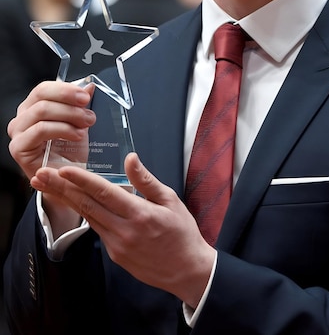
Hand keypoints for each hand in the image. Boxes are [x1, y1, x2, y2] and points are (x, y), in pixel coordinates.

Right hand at [7, 80, 95, 181]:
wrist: (66, 179)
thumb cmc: (69, 152)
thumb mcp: (78, 123)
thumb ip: (80, 104)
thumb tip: (89, 86)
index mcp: (33, 107)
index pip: (44, 89)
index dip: (65, 89)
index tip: (85, 95)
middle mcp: (22, 117)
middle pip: (42, 96)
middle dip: (69, 100)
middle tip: (87, 109)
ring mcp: (18, 132)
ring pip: (42, 110)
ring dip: (69, 115)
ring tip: (86, 123)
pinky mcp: (18, 147)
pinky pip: (40, 130)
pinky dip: (62, 129)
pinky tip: (77, 135)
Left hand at [32, 152, 215, 308]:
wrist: (187, 271)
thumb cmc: (182, 233)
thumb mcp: (171, 200)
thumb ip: (146, 180)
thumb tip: (130, 159)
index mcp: (140, 215)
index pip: (104, 193)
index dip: (81, 180)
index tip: (63, 169)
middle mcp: (124, 231)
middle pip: (86, 206)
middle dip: (61, 188)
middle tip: (40, 175)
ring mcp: (117, 245)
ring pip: (87, 217)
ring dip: (66, 200)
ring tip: (47, 186)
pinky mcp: (115, 254)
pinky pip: (97, 229)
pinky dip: (84, 213)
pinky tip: (74, 201)